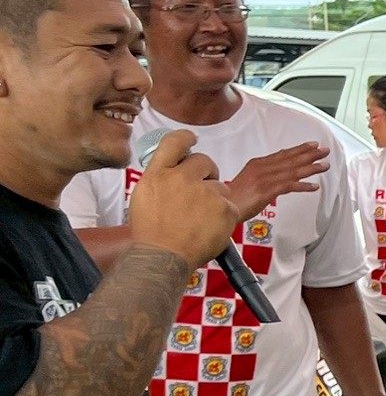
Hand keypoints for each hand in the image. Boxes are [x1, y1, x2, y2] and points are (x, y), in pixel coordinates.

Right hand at [126, 130, 238, 265]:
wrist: (162, 257)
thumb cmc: (151, 232)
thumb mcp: (145, 195)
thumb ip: (162, 177)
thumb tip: (177, 168)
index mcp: (158, 174)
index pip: (174, 142)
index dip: (185, 138)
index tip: (192, 139)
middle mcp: (181, 178)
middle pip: (204, 161)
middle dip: (206, 173)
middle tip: (201, 193)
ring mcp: (205, 192)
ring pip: (220, 186)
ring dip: (215, 198)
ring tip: (201, 219)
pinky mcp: (224, 207)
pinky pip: (230, 205)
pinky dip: (224, 216)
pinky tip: (209, 227)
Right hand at [224, 143, 328, 221]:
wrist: (223, 204)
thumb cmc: (234, 196)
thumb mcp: (249, 179)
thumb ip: (263, 174)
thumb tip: (277, 173)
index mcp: (257, 164)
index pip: (282, 154)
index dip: (299, 149)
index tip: (312, 145)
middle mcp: (262, 168)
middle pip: (290, 159)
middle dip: (309, 154)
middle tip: (325, 151)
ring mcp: (265, 179)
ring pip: (293, 171)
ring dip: (311, 168)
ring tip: (325, 165)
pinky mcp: (267, 191)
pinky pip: (289, 186)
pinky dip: (303, 186)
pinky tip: (314, 186)